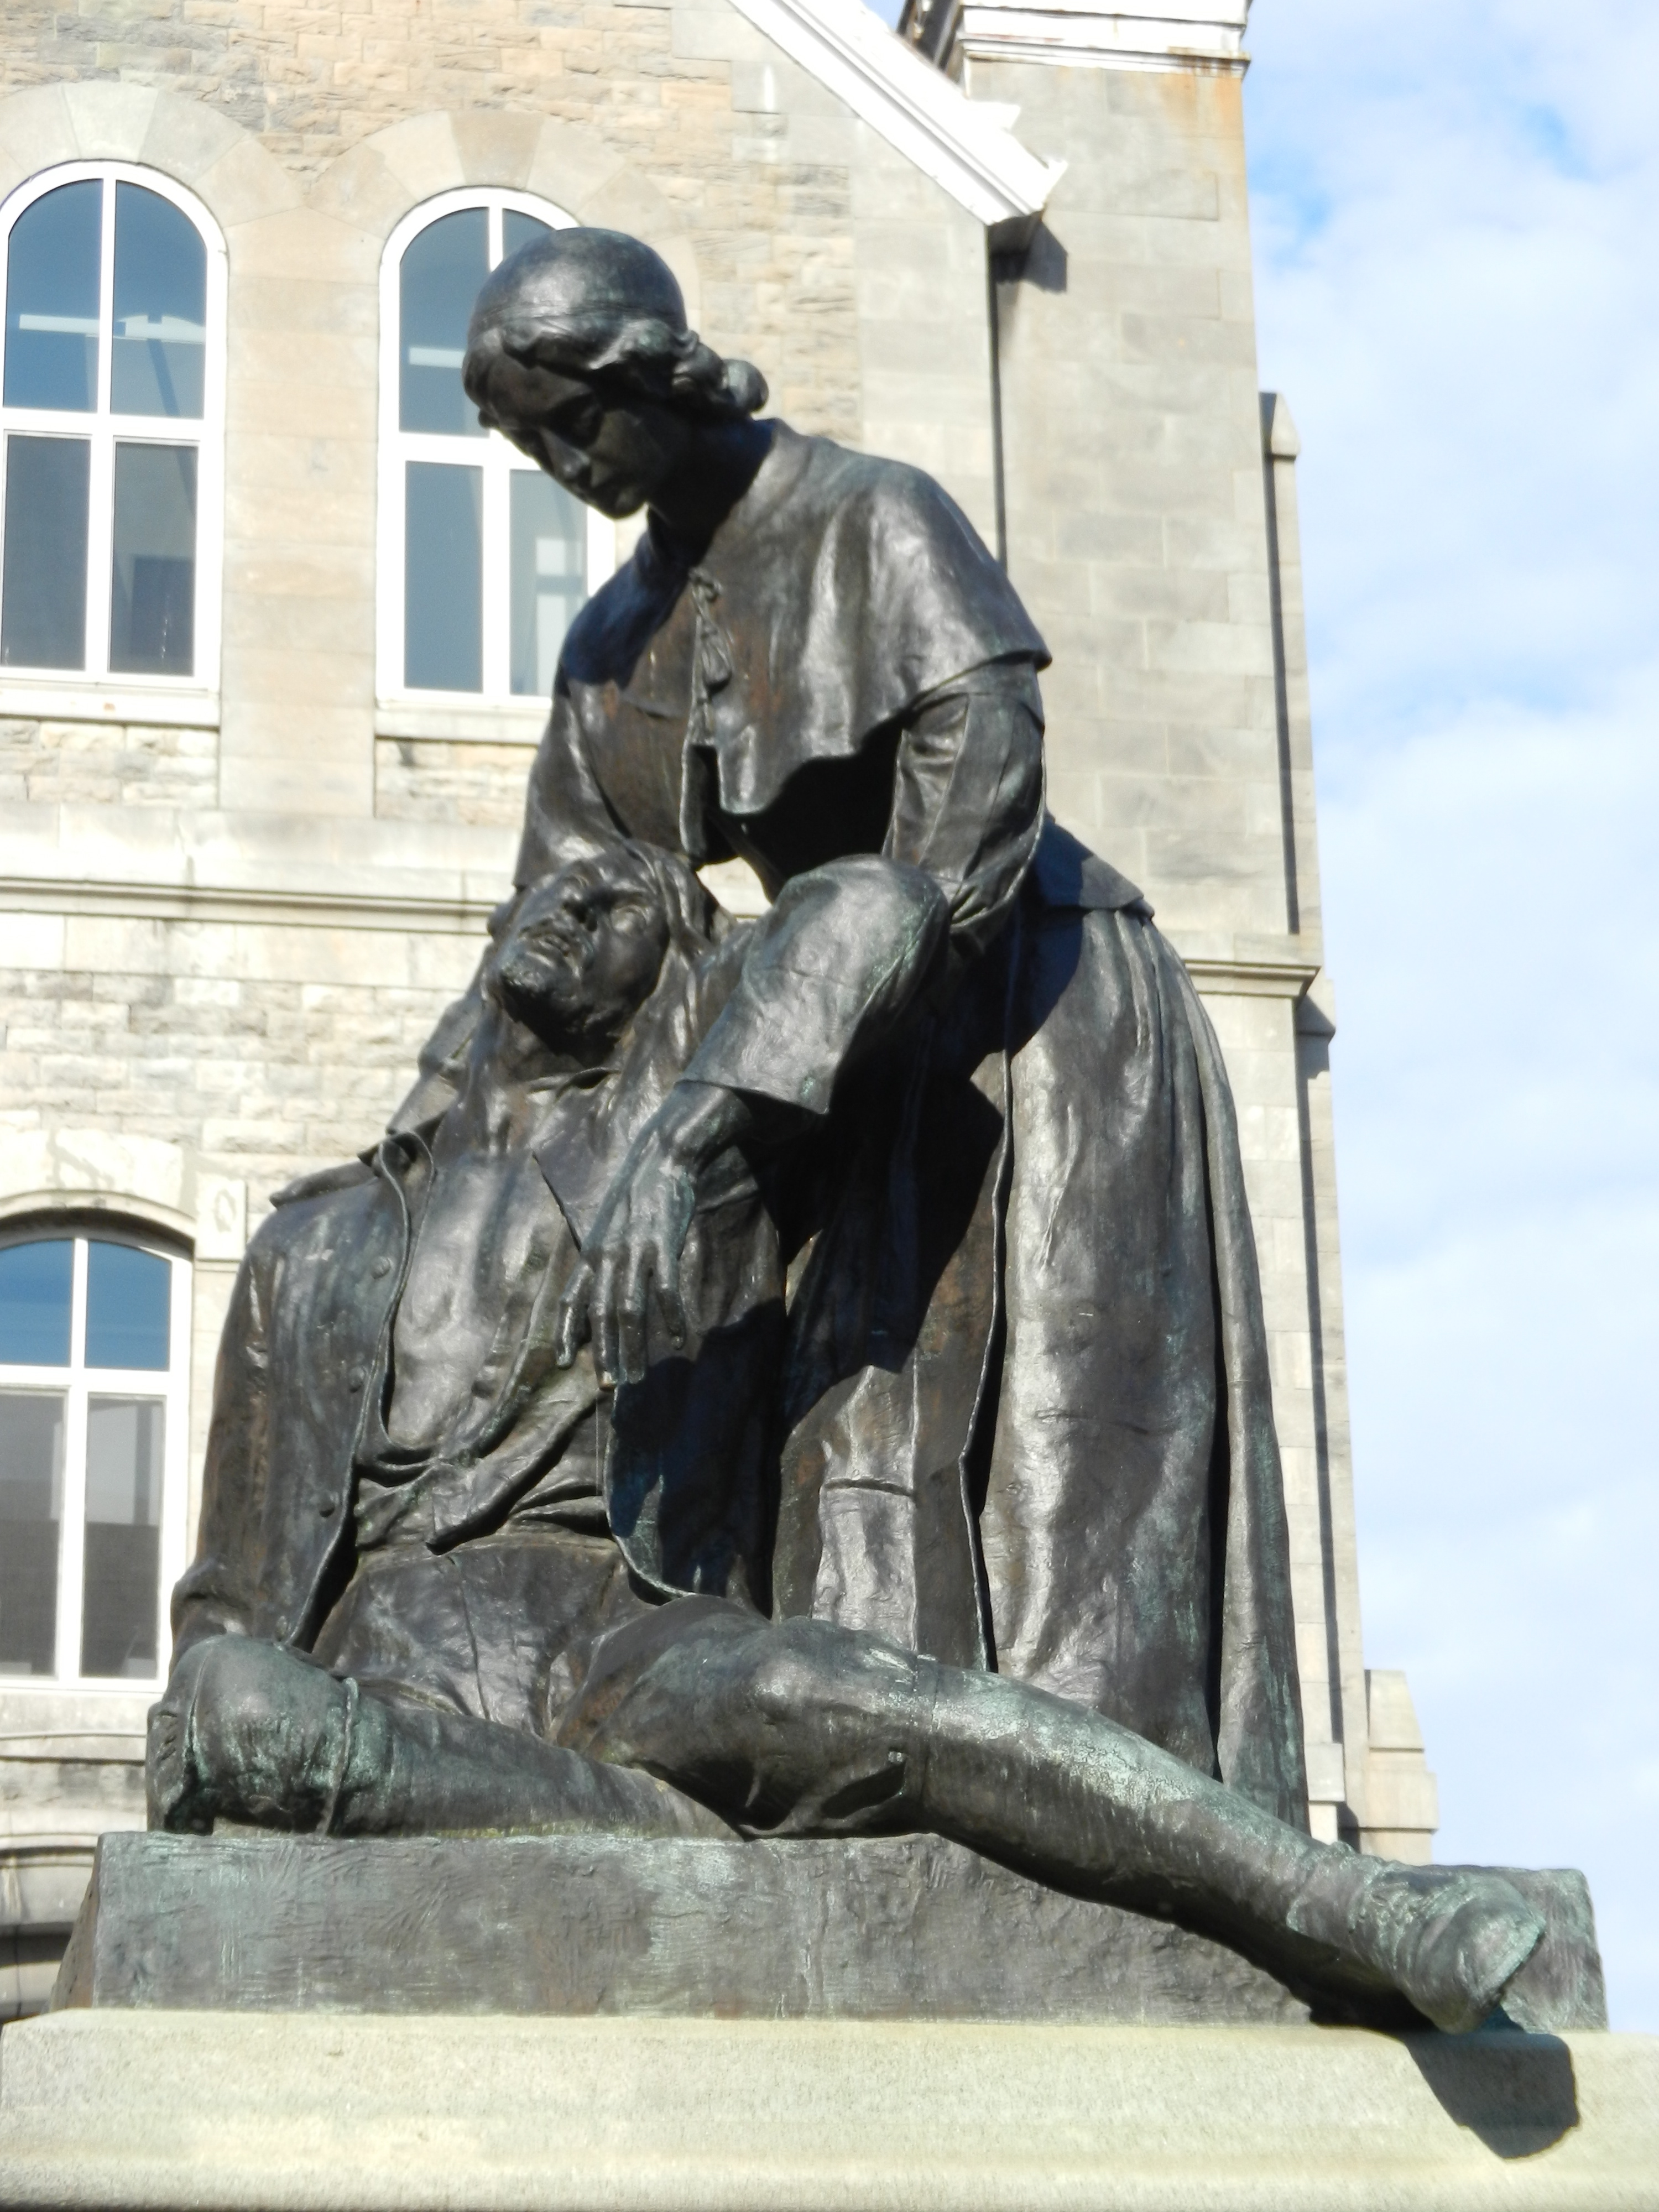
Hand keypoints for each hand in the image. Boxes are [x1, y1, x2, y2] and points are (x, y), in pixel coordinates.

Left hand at [554, 1083, 752, 1385]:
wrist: (660, 1159)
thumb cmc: (636, 1198)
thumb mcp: (608, 1228)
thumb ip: (602, 1260)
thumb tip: (599, 1293)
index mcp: (591, 1253)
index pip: (571, 1300)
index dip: (565, 1332)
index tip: (562, 1362)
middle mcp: (606, 1256)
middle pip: (601, 1315)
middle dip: (604, 1354)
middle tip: (612, 1385)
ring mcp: (633, 1251)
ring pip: (629, 1310)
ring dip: (633, 1347)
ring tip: (639, 1375)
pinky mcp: (662, 1244)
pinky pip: (665, 1289)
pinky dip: (671, 1316)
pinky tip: (679, 1338)